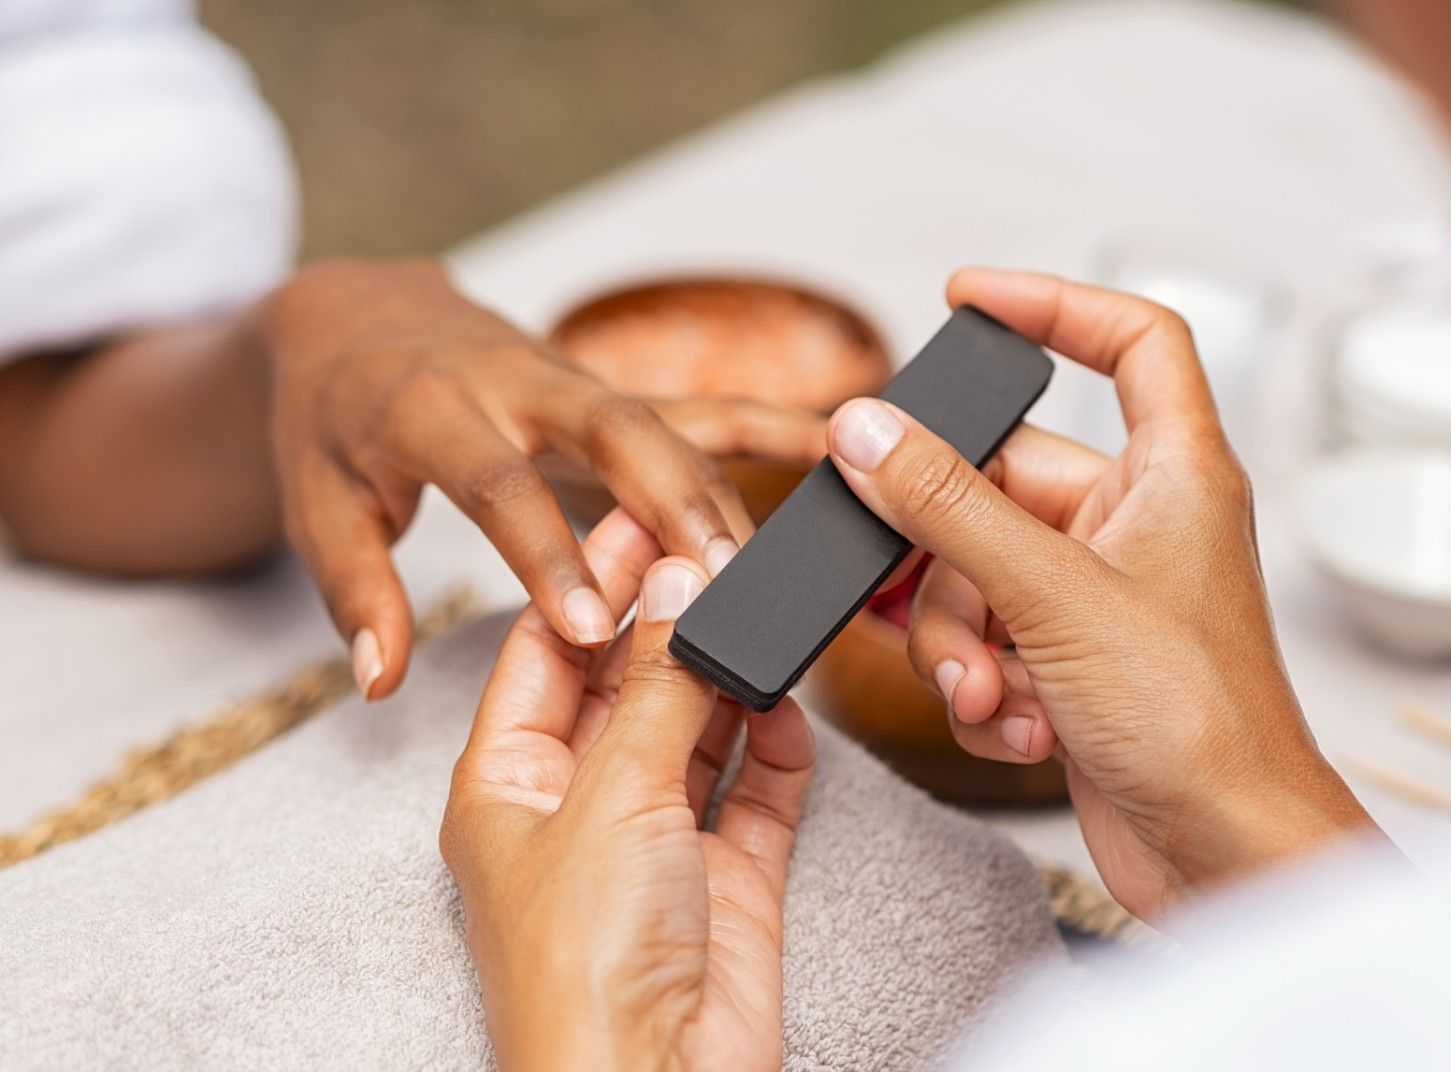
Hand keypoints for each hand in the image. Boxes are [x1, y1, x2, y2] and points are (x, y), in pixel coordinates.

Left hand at [264, 259, 824, 698]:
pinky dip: (763, 423)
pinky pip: (695, 405)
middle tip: (721, 579)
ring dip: (723, 491)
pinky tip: (829, 446)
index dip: (544, 553)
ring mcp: (572, 380)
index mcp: (430, 410)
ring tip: (775, 567)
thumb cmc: (334, 422)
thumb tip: (380, 678)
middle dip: (672, 502)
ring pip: (665, 425)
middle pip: (610, 432)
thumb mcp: (318, 506)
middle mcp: (514, 384)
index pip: (498, 484)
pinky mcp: (609, 390)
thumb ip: (356, 590)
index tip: (587, 628)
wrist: (359, 317)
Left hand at [440, 508, 813, 1071]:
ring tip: (759, 605)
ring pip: (697, 728)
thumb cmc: (584, 970)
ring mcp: (657, 841)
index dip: (589, 582)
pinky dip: (776, 743)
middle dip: (670, 619)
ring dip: (728, 675)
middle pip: (626, 683)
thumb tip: (682, 587)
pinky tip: (787, 701)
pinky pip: (757, 787)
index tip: (641, 515)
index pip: (545, 651)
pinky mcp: (729, 877)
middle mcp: (580, 806)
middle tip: (718, 545)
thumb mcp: (612, 797)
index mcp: (508, 785)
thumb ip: (659, 687)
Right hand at [825, 268, 1380, 921]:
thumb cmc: (1200, 724)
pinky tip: (1022, 728)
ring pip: (976, 574)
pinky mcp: (1070, 663)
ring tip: (994, 695)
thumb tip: (868, 431)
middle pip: (999, 485)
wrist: (1223, 857)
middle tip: (939, 603)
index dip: (1053, 303)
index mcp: (1174, 473)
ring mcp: (1098, 596)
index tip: (969, 297)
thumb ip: (949, 507)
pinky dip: (986, 686)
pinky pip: (987, 640)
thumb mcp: (1052, 595)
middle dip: (952, 561)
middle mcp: (1135, 524)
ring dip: (962, 642)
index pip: (1131, 341)